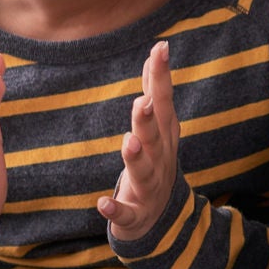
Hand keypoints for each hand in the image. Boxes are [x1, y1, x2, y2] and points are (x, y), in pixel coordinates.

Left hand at [98, 42, 178, 241]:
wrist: (161, 219)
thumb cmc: (156, 163)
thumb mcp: (159, 127)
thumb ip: (155, 92)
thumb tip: (157, 51)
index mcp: (164, 137)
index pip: (163, 102)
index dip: (161, 76)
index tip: (160, 48)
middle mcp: (160, 159)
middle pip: (155, 136)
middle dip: (148, 120)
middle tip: (141, 102)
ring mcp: (150, 188)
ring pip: (144, 172)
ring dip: (137, 158)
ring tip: (129, 143)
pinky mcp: (136, 214)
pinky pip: (126, 212)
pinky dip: (116, 209)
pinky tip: (103, 203)